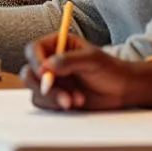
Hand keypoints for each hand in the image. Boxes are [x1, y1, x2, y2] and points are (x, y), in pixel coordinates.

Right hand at [22, 32, 151, 111]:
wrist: (122, 90)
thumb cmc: (110, 69)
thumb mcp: (92, 60)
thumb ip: (68, 61)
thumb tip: (47, 66)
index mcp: (57, 45)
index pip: (34, 49)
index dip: (36, 61)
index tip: (45, 74)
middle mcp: (50, 62)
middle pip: (29, 72)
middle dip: (44, 86)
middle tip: (62, 95)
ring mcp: (52, 81)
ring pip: (36, 90)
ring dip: (54, 98)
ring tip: (77, 99)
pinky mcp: (55, 97)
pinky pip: (44, 103)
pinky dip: (57, 105)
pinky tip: (75, 103)